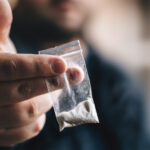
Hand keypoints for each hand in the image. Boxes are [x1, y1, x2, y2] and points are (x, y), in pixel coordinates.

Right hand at [0, 0, 83, 146]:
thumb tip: (1, 3)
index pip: (13, 67)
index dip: (39, 66)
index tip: (65, 64)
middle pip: (23, 92)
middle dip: (54, 84)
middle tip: (75, 75)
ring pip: (25, 114)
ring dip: (46, 102)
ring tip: (54, 92)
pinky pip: (23, 132)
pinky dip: (37, 122)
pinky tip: (41, 112)